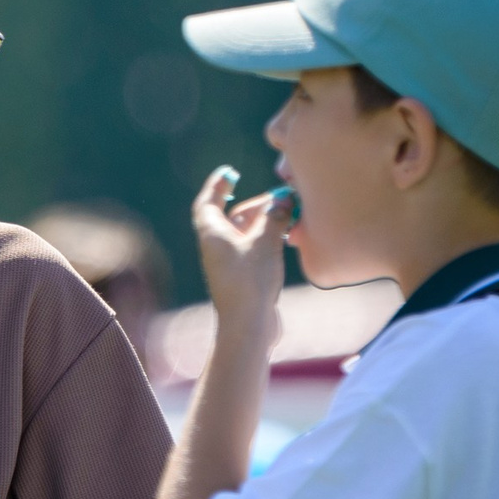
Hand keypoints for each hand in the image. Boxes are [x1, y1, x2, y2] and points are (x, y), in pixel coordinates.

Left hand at [193, 168, 292, 337]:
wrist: (248, 326)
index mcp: (212, 234)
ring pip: (246, 235)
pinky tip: (286, 240)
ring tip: (290, 218)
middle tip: (282, 200)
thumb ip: (274, 217)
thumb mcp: (265, 242)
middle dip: (256, 206)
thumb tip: (283, 200)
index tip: (229, 173)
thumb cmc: (250, 281)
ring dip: (265, 223)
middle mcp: (216, 247)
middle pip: (232, 217)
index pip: (208, 202)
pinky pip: (254, 251)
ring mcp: (229, 264)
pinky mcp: (242, 278)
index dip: (217, 186)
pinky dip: (267, 241)